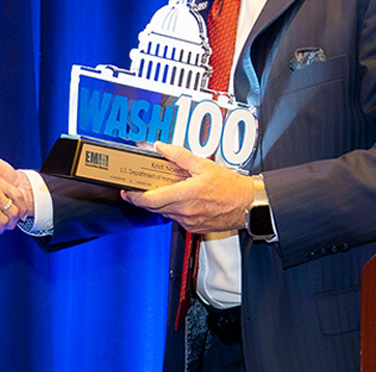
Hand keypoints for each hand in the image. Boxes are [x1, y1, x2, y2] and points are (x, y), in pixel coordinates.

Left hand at [119, 142, 252, 233]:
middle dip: (145, 199)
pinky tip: (182, 199)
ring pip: (166, 213)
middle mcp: (185, 212)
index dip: (134, 197)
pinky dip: (175, 209)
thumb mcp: (203, 165)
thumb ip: (179, 155)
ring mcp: (190, 222)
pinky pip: (178, 218)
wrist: (249, 204)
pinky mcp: (195, 227)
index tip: (126, 192)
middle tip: (138, 190)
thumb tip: (163, 147)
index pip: (150, 200)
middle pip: (155, 207)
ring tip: (167, 190)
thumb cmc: (231, 187)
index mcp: (185, 196)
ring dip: (162, 203)